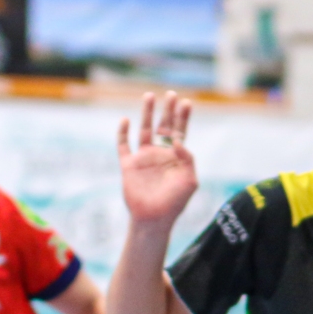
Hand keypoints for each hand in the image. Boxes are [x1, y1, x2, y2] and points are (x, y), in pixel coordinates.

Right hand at [118, 92, 198, 226]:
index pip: (180, 132)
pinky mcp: (128, 165)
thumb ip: (187, 159)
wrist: (154, 218)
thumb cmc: (175, 202)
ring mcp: (143, 158)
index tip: (186, 102)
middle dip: (167, 110)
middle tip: (171, 95)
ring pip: (144, 130)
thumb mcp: (189, 180)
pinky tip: (126, 120)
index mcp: (176, 157)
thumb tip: (177, 140)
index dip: (183, 117)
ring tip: (150, 96)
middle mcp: (160, 154)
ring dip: (147, 113)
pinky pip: (123, 145)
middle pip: (164, 126)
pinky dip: (123, 132)